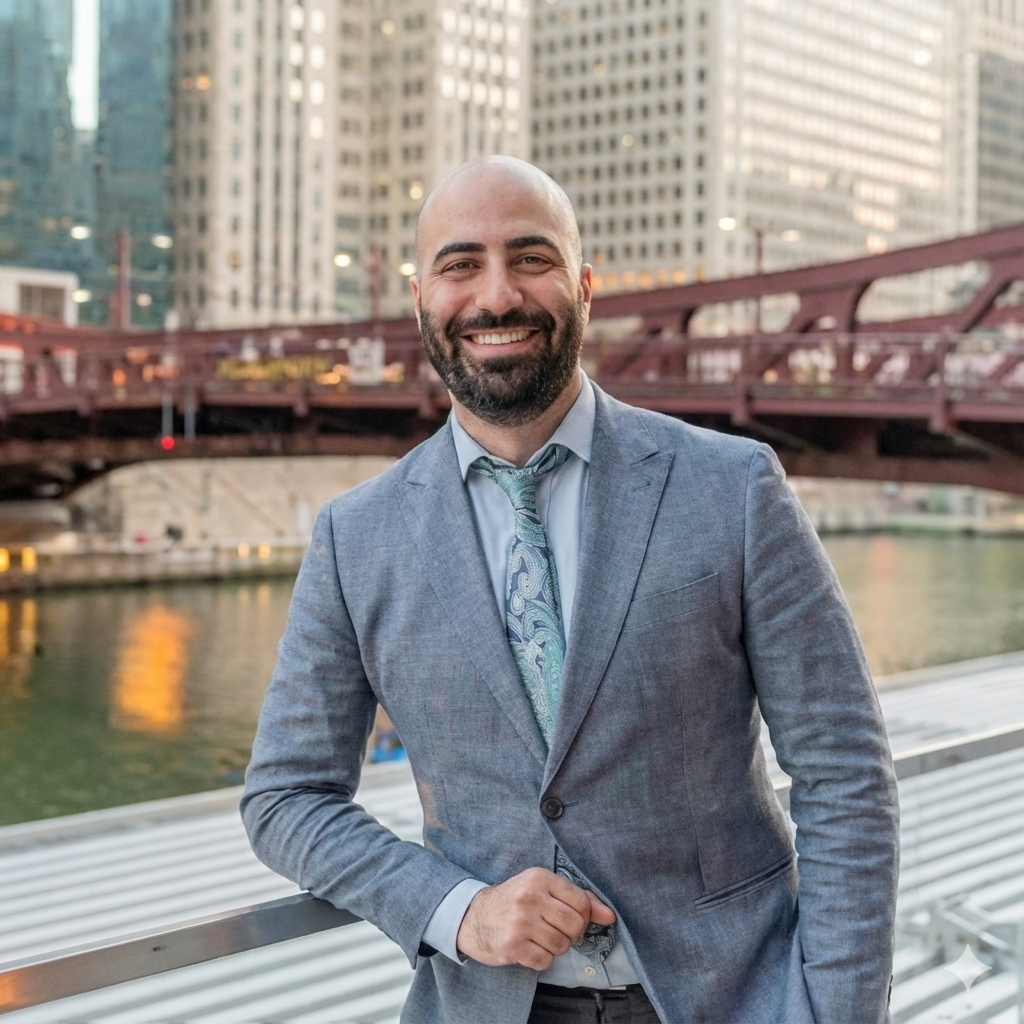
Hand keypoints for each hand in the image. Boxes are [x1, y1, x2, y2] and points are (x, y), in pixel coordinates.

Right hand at [456, 867, 615, 969]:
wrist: (473, 916)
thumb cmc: (513, 901)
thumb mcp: (541, 888)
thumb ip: (577, 898)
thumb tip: (610, 916)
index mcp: (539, 878)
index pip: (582, 901)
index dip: (584, 915)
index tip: (572, 917)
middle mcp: (530, 897)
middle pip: (575, 925)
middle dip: (570, 933)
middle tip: (555, 929)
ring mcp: (520, 922)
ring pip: (562, 945)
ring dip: (555, 947)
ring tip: (540, 937)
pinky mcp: (512, 946)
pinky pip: (545, 961)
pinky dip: (542, 959)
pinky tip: (530, 948)